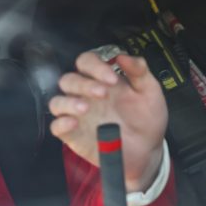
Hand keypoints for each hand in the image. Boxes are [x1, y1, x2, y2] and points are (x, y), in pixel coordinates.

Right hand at [50, 52, 167, 192]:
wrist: (148, 150)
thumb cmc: (146, 118)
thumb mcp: (149, 91)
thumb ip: (139, 71)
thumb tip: (123, 56)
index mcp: (102, 79)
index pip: (86, 62)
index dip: (95, 66)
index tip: (112, 78)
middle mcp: (86, 94)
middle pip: (69, 80)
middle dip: (83, 84)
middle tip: (103, 93)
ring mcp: (77, 115)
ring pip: (57, 102)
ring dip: (69, 102)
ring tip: (86, 108)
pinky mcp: (73, 135)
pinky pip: (56, 127)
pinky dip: (61, 123)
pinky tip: (74, 123)